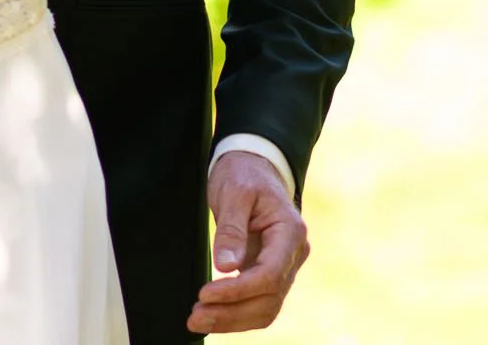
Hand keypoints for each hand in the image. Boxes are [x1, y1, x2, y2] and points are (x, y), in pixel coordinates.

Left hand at [188, 152, 310, 334]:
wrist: (253, 167)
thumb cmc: (245, 174)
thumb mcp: (234, 192)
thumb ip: (231, 229)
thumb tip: (225, 267)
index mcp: (290, 231)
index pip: (270, 274)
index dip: (238, 291)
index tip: (205, 293)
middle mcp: (293, 253)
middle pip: (269, 298)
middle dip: (231, 313)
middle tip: (194, 316)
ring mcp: (284, 266)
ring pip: (266, 308)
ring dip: (232, 319)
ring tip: (197, 319)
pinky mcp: (270, 273)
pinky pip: (259, 302)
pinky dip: (236, 314)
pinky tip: (213, 314)